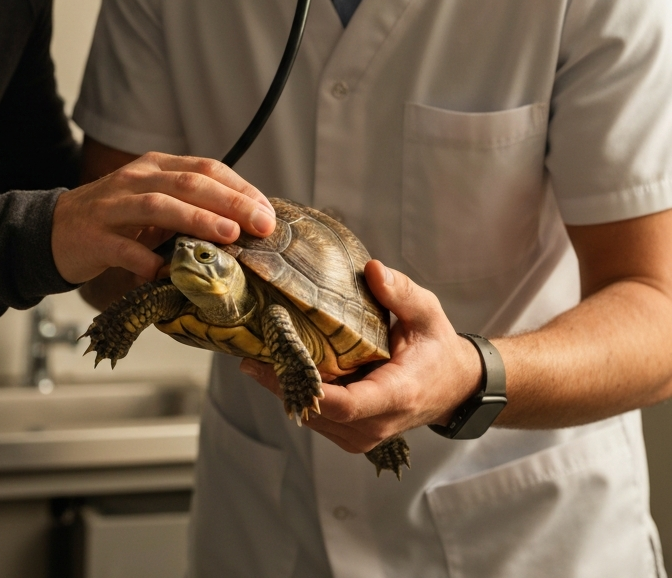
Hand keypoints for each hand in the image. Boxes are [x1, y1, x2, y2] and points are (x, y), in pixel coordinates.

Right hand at [51, 152, 275, 284]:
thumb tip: (244, 223)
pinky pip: (125, 249)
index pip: (205, 168)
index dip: (240, 189)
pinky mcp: (94, 238)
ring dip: (197, 220)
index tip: (267, 213)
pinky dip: (148, 261)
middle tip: (261, 225)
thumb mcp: (153, 201)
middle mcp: (135, 180)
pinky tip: (169, 273)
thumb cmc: (115, 219)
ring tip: (228, 236)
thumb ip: (189, 205)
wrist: (53, 230)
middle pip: (188, 183)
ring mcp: (112, 208)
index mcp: (155, 166)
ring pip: (159, 206)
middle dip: (230, 203)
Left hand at [240, 260, 483, 453]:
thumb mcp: (426, 312)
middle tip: (250, 349)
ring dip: (283, 388)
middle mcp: (377, 423)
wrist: (454, 386)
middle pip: (318, 412)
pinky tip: (276, 365)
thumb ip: (400, 292)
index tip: (277, 363)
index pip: (346, 404)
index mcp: (396, 394)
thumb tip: (372, 269)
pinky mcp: (352, 433)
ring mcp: (363, 435)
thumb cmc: (437, 346)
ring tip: (254, 353)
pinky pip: (317, 417)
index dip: (309, 388)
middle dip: (282, 382)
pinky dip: (296, 393)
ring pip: (312, 417)